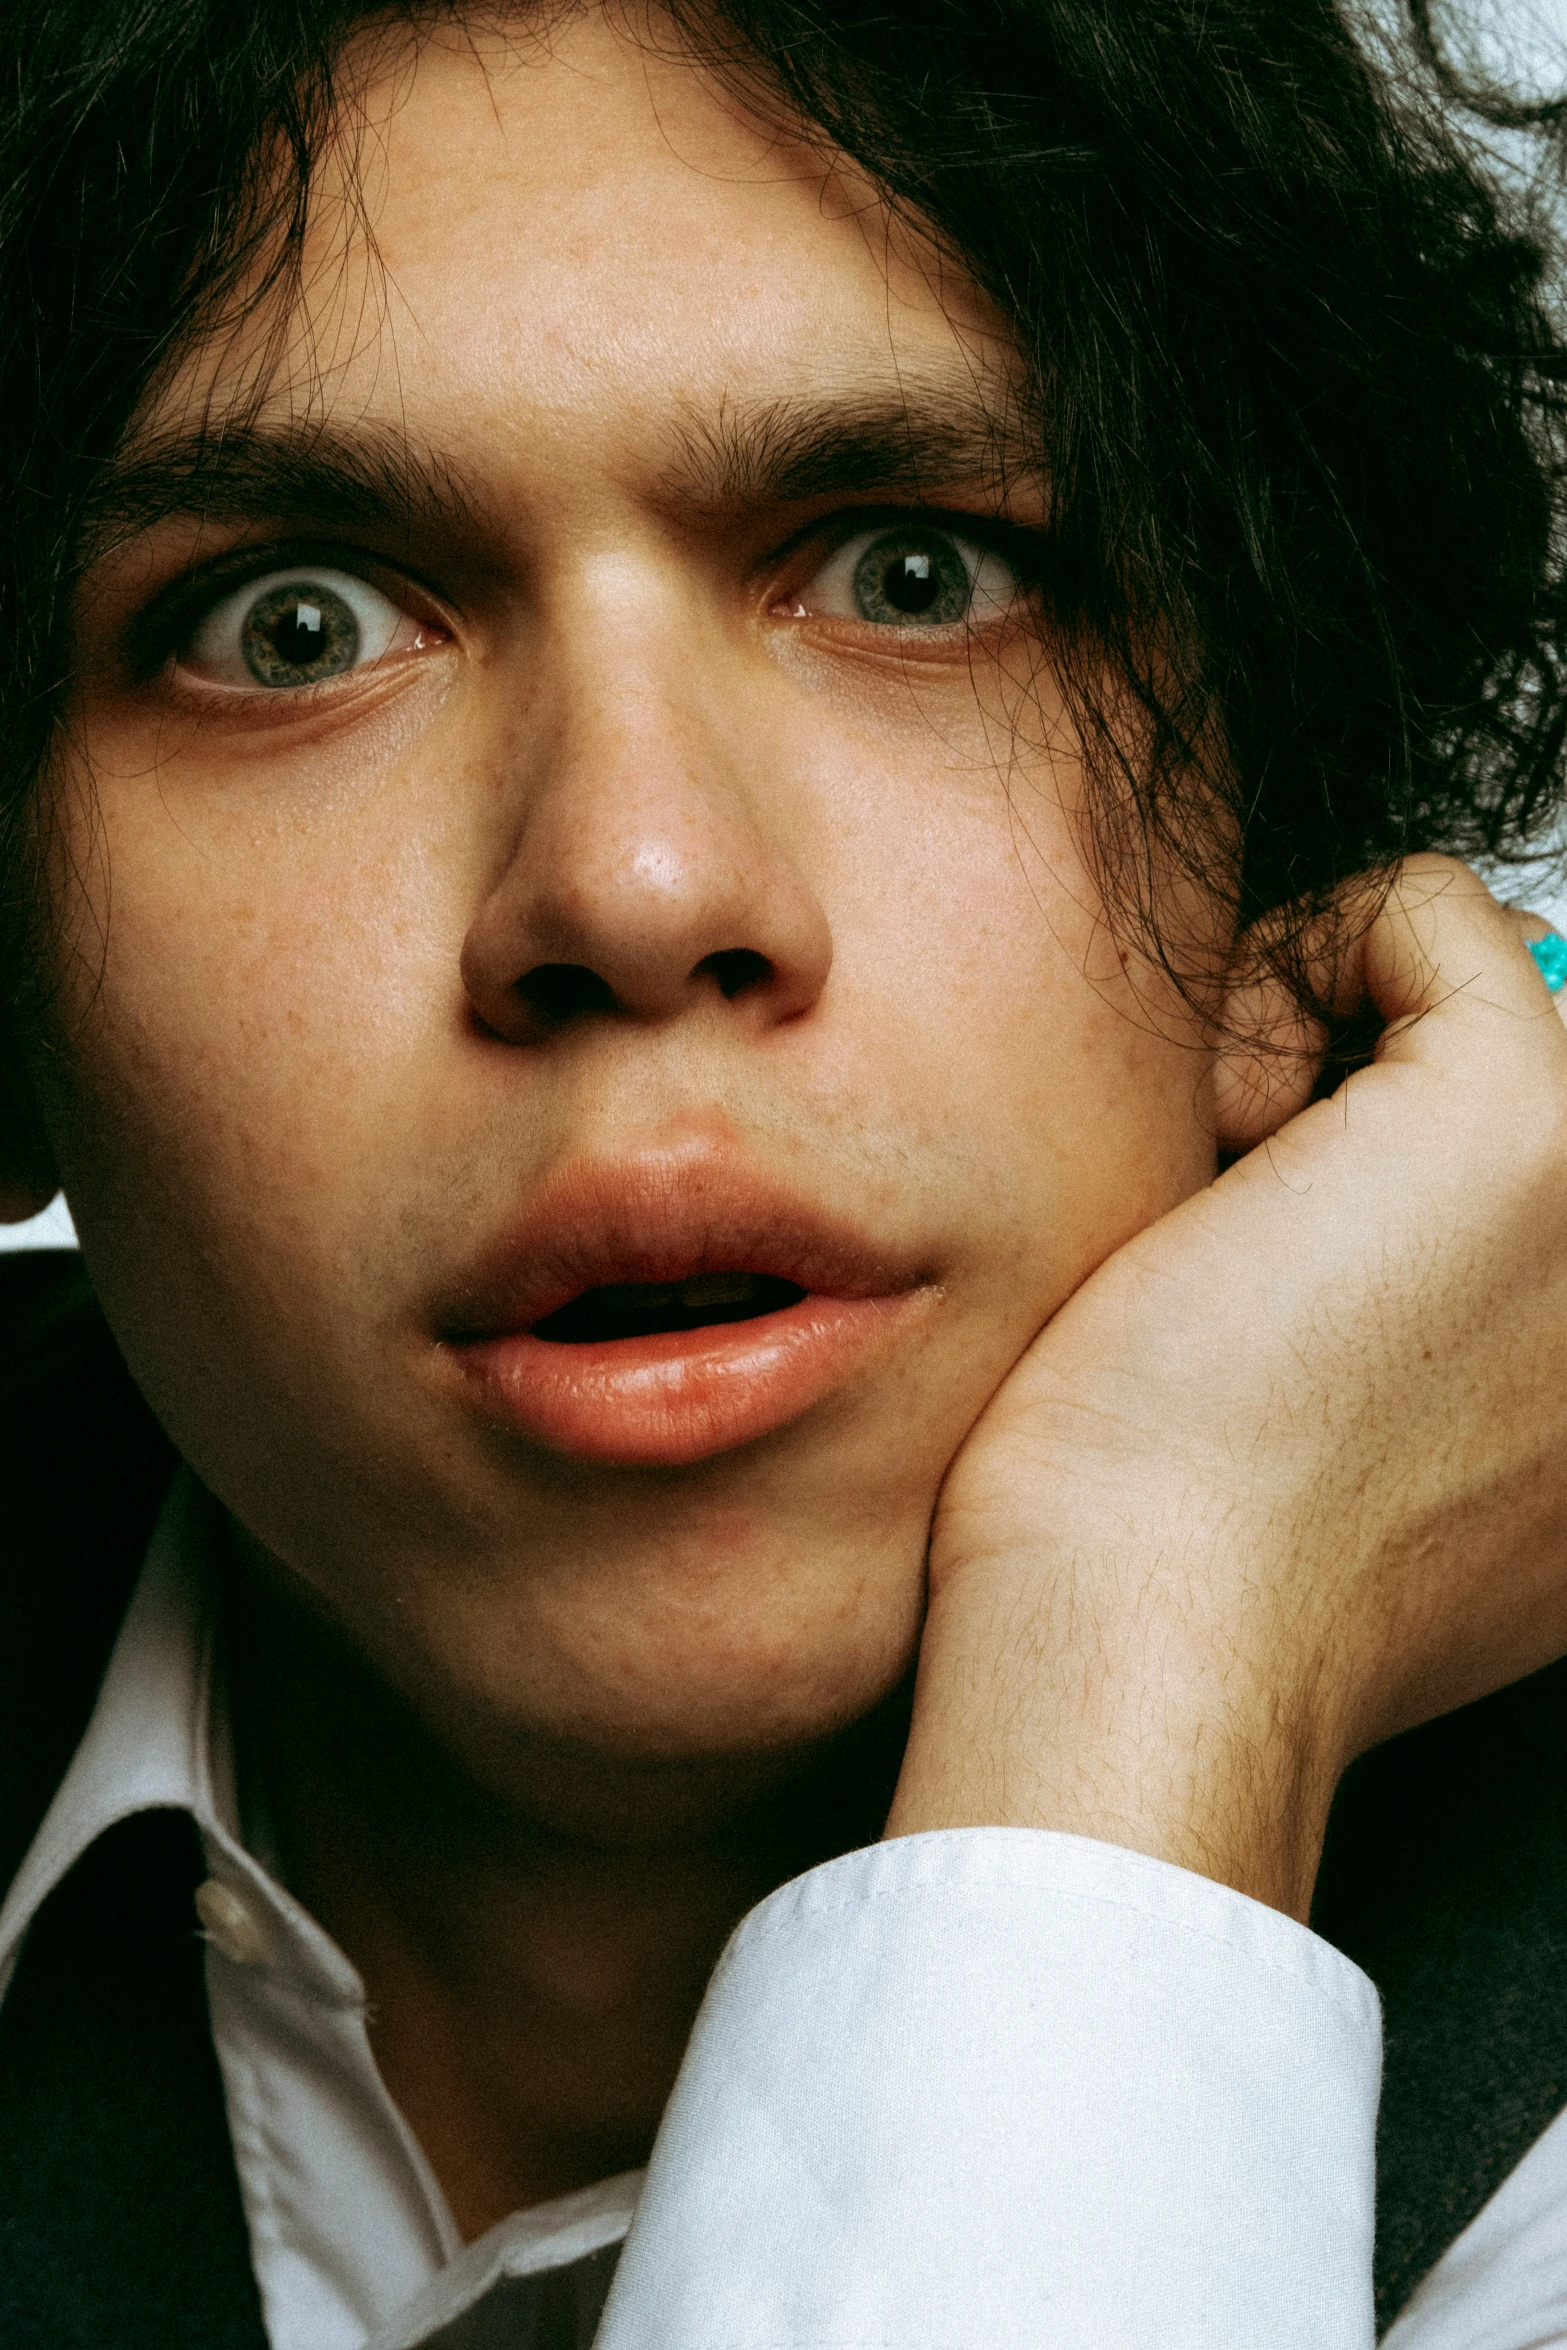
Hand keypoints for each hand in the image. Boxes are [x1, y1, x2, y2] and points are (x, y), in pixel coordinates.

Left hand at [887, 857, 1566, 1919]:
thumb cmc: (1194, 1565)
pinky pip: (1420, 908)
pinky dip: (1286, 973)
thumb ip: (1420, 1329)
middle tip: (1252, 1214)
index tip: (1292, 1227)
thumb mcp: (1353, 1453)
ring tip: (1233, 1192)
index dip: (1376, 1156)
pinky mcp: (1531, 1106)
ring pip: (1465, 983)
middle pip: (1489, 1073)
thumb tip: (1350, 1193)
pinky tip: (1227, 1138)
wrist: (1154, 1630)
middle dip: (1352, 1086)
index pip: (1522, 1192)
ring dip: (1315, 1038)